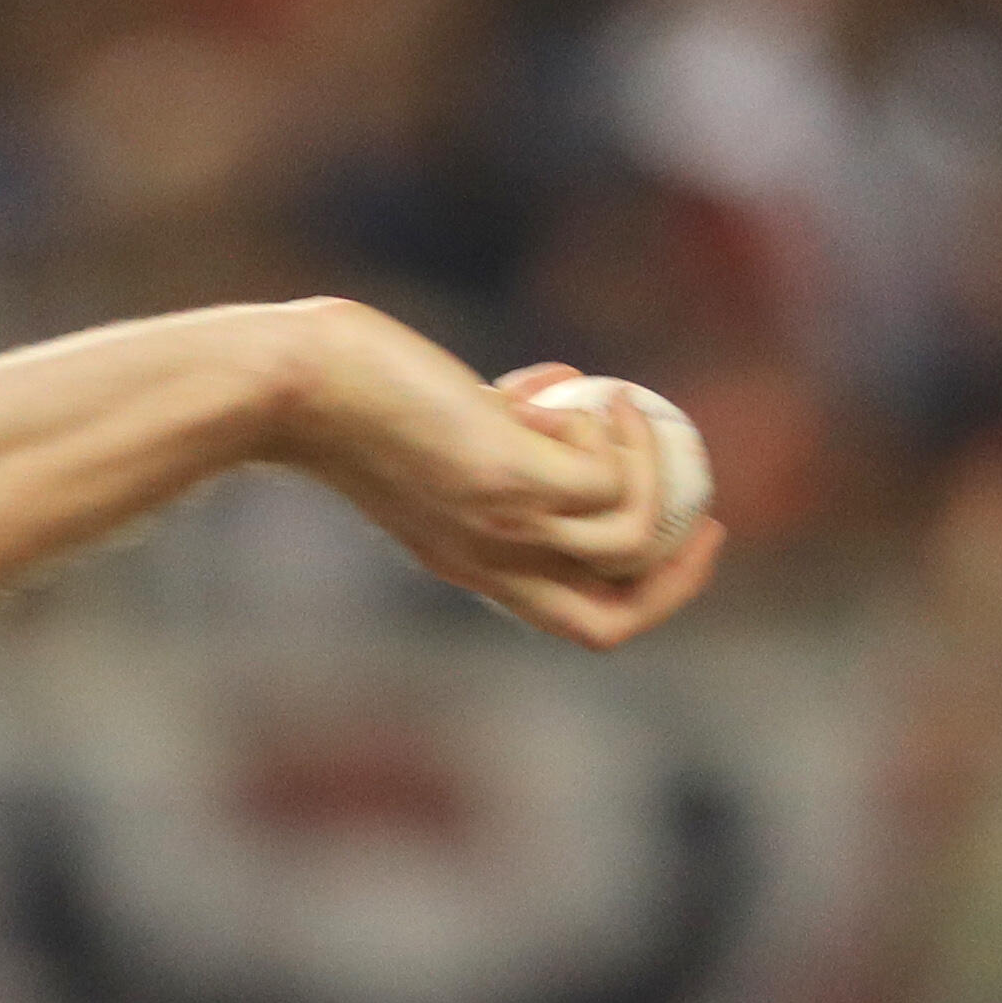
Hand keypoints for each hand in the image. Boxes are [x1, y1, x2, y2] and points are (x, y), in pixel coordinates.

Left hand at [274, 306, 725, 649]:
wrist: (294, 389)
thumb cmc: (349, 397)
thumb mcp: (435, 429)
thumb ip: (491, 432)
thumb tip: (549, 400)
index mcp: (473, 563)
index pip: (579, 618)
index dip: (645, 592)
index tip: (681, 534)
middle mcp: (491, 560)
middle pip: (614, 619)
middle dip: (679, 578)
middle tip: (706, 515)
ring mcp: (502, 525)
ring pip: (629, 542)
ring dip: (654, 473)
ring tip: (624, 409)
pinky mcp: (508, 479)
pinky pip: (607, 475)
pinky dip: (615, 429)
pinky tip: (571, 383)